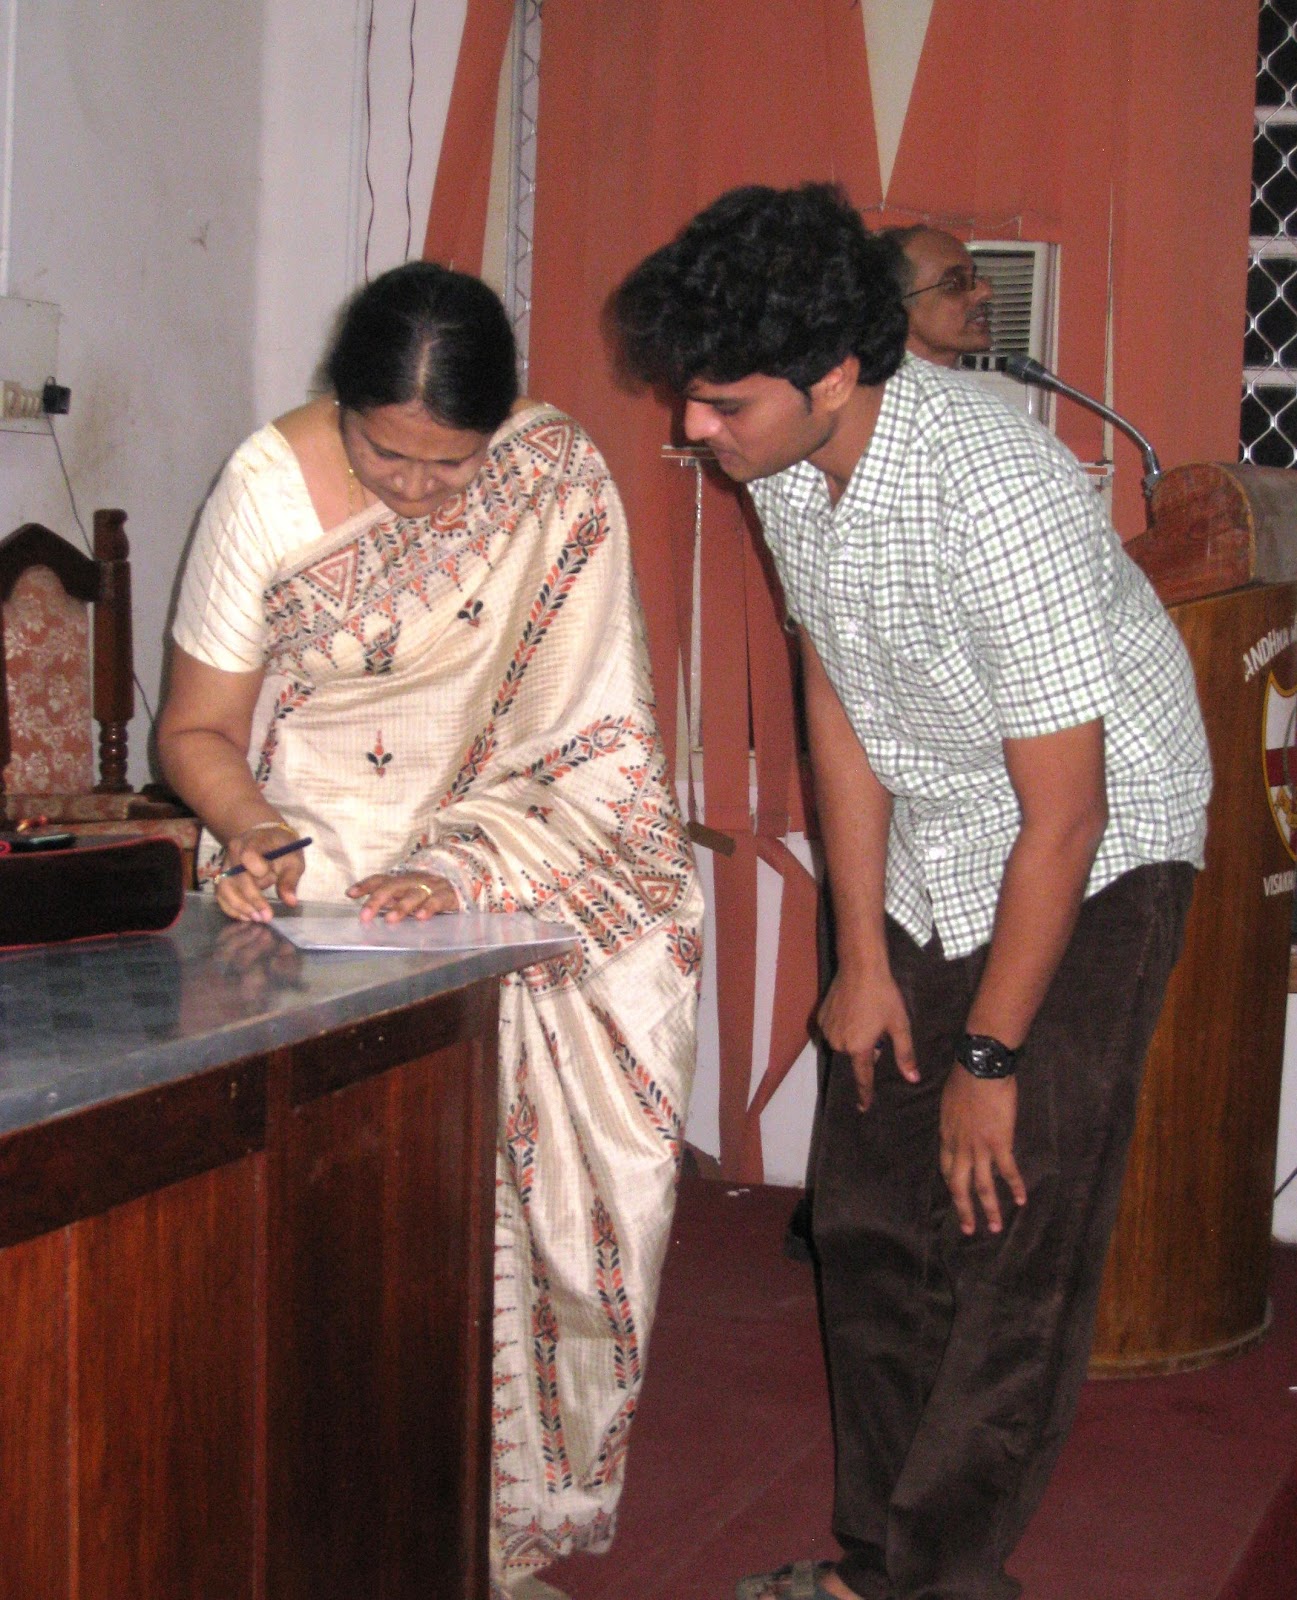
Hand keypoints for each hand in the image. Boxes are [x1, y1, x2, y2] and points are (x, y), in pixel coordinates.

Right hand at [214, 824, 306, 921]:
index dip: (257, 869)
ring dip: (240, 907)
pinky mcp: (222, 876)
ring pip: (224, 888)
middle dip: (252, 900)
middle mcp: (234, 852)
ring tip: (257, 918)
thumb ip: (290, 880)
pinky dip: (231, 908)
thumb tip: (290, 902)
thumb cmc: (282, 849)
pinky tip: (246, 916)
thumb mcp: (293, 860)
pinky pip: (220, 894)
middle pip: (236, 878)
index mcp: (253, 842)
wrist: (267, 838)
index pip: (248, 856)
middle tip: (266, 916)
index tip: (272, 877)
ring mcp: (225, 864)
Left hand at [347, 872, 458, 922]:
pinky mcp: (446, 895)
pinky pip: (436, 901)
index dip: (365, 885)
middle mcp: (413, 881)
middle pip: (393, 886)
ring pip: (413, 894)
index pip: (380, 880)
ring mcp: (430, 887)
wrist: (461, 883)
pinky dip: (428, 908)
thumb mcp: (407, 893)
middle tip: (364, 916)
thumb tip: (367, 911)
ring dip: (401, 907)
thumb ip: (389, 900)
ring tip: (389, 919)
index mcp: (401, 881)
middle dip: (377, 900)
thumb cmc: (428, 892)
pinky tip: (421, 917)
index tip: (350, 894)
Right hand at [817, 961, 917, 1111]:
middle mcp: (839, 1043)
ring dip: (854, 1037)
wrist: (860, 967)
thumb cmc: (884, 996)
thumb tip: (913, 1079)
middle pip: (855, 1056)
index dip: (865, 1093)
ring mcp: (827, 1030)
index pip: (863, 1077)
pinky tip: (852, 1010)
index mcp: (859, 1048)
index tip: (863, 1107)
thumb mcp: (899, 1025)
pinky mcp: (820, 1018)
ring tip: (864, 1015)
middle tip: (877, 1026)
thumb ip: (905, 1054)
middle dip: (866, 1048)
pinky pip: (833, 1031)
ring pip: (843, 1043)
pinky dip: (842, 1027)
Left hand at [939, 1066, 1026, 1234]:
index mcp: (947, 1136)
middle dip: (964, 1209)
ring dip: (989, 1209)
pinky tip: (1021, 1200)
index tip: (956, 1195)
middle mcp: (960, 1147)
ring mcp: (979, 1148)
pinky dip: (1015, 1186)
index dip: (952, 1184)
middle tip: (968, 1229)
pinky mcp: (1000, 1143)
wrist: (979, 1069)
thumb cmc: (965, 1078)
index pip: (946, 1168)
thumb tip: (958, 1123)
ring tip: (995, 1228)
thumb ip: (954, 1119)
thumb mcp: (950, 1101)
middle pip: (959, 1186)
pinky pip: (1007, 1171)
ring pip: (982, 1186)